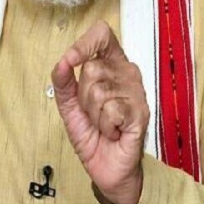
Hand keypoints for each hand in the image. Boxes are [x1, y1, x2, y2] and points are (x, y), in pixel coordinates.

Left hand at [51, 21, 148, 203]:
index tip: (72, 59)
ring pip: (99, 91)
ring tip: (103, 123)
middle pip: (93, 67)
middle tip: (93, 112)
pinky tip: (114, 131)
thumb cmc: (92, 135)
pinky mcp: (141, 112)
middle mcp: (126, 73)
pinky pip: (111, 110)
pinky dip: (105, 125)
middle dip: (83, 96)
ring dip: (94, 114)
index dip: (85, 43)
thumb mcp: (69, 106)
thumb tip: (62, 62)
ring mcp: (136, 92)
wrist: (106, 168)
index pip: (102, 35)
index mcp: (111, 65)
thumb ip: (63, 82)